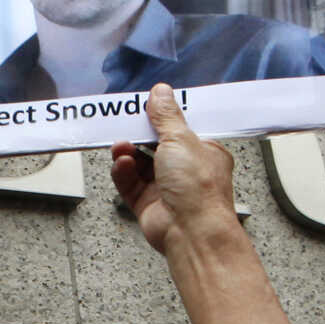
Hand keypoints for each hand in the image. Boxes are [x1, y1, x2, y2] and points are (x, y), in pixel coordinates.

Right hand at [110, 83, 237, 253]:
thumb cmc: (200, 189)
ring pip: (139, 164)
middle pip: (154, 146)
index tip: (142, 108)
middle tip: (124, 126)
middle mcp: (185, 170)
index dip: (160, 118)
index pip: (178, 129)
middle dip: (138, 137)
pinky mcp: (148, 204)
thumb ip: (166, 116)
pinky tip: (122, 165)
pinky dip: (123, 173)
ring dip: (127, 154)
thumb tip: (161, 93)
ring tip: (121, 147)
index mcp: (203, 152)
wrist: (191, 231)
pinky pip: (129, 183)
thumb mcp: (180, 139)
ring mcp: (166, 188)